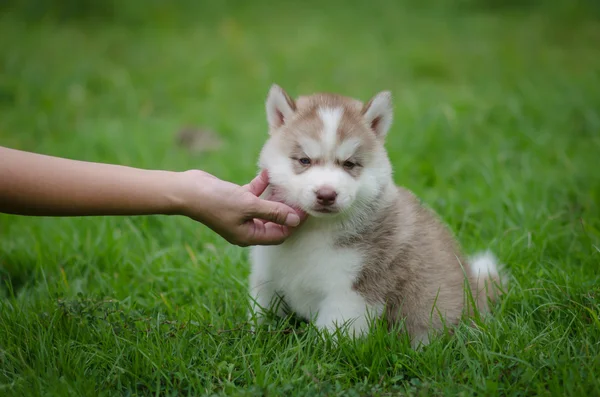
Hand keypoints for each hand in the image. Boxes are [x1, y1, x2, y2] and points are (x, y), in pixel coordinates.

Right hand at [178, 169, 306, 246]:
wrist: (187, 190)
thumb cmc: (217, 201)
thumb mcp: (249, 206)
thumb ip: (273, 212)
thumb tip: (296, 220)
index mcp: (249, 236)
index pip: (280, 234)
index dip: (294, 224)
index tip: (306, 210)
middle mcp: (245, 227)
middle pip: (274, 221)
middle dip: (287, 210)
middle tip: (300, 197)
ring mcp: (239, 213)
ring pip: (264, 207)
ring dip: (275, 196)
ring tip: (288, 185)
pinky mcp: (234, 199)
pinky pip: (253, 194)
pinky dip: (261, 185)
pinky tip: (268, 173)